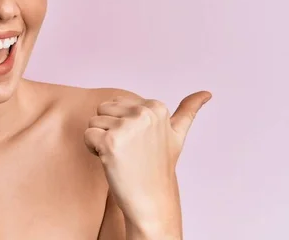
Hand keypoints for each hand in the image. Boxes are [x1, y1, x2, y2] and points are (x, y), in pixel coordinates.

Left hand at [84, 91, 211, 234]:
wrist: (151, 201)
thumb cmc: (158, 168)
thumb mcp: (177, 135)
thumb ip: (188, 111)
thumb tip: (207, 92)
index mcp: (156, 107)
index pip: (117, 103)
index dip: (122, 124)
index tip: (139, 142)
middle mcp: (143, 113)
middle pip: (103, 109)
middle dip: (109, 129)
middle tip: (128, 150)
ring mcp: (127, 127)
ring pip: (93, 122)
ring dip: (100, 140)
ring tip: (121, 156)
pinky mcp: (110, 142)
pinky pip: (87, 135)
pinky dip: (92, 149)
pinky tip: (110, 161)